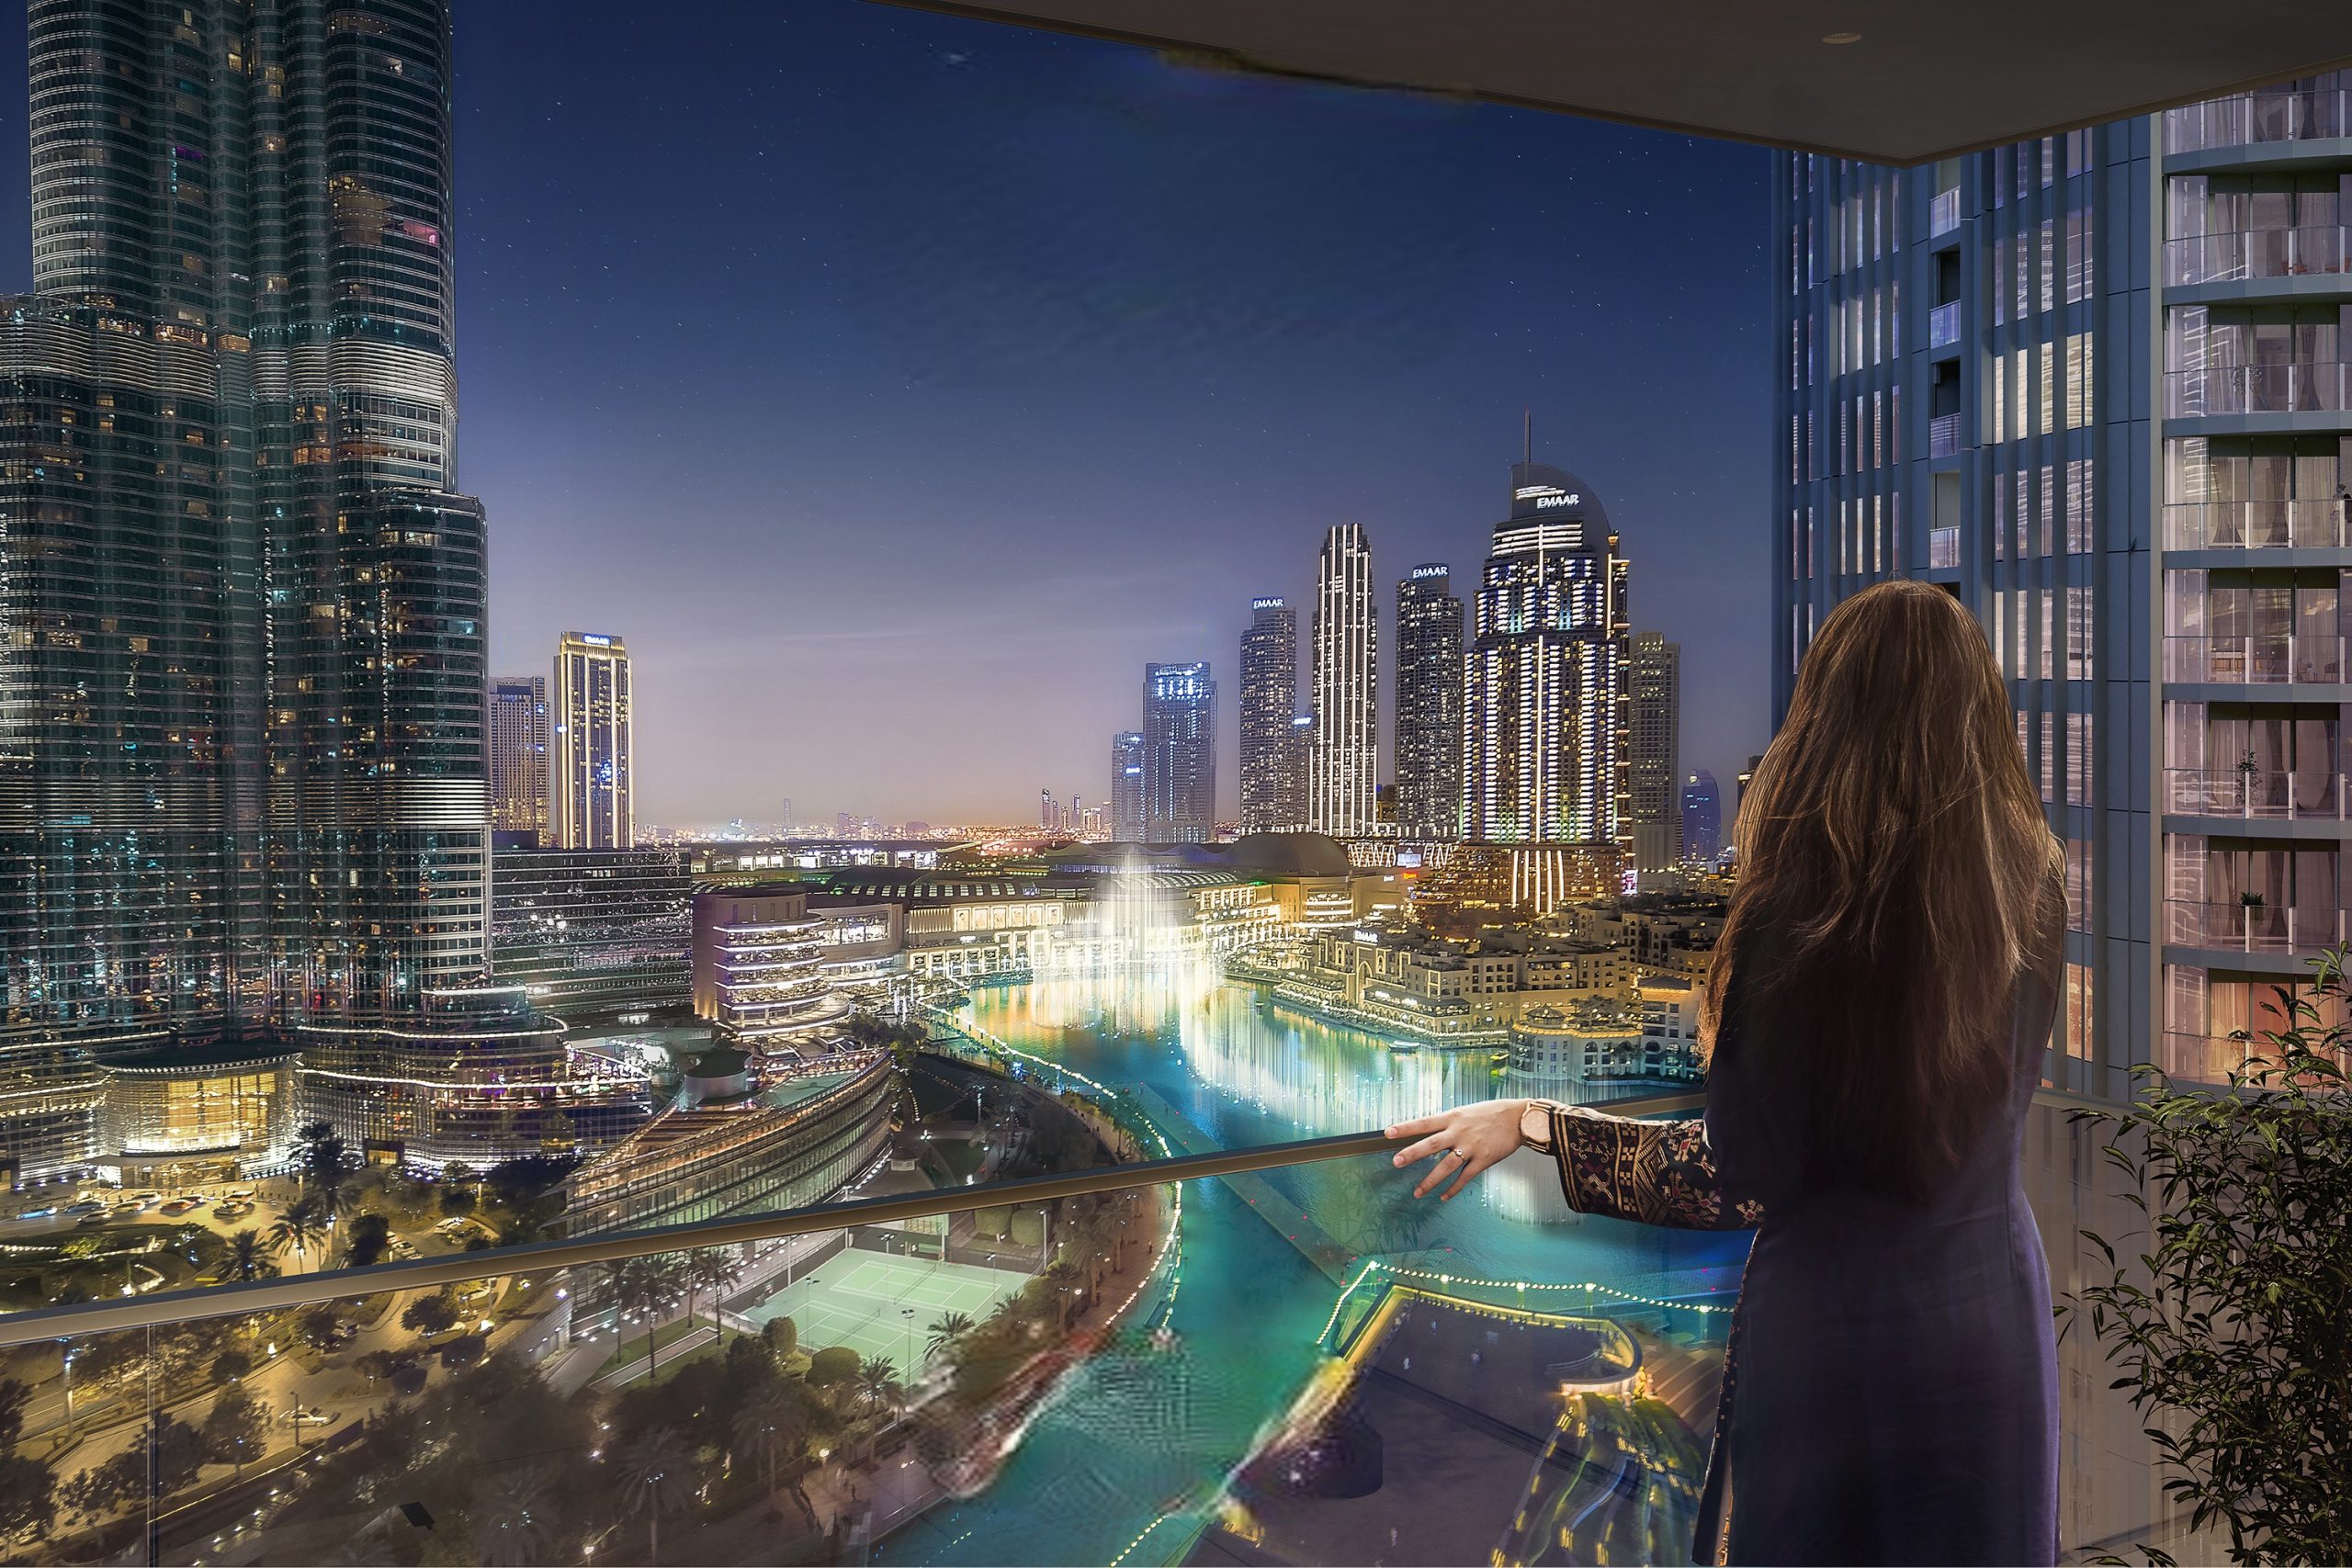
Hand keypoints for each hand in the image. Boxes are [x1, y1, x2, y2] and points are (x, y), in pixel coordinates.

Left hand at [1385, 1099, 1532, 1200]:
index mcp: (1452, 1117)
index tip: (1387, 1132)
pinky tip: (1444, 1197)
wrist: (1519, 1118)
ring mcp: (1471, 1147)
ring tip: (1417, 1192)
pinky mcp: (1483, 1160)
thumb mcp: (1466, 1112)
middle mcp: (1459, 1132)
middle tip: (1395, 1162)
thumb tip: (1432, 1132)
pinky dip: (1454, 1189)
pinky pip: (1465, 1177)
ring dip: (1430, 1180)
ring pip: (1446, 1166)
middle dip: (1411, 1154)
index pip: (1423, 1122)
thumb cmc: (1492, 1113)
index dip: (1405, 1128)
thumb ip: (1449, 1123)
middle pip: (1430, 1144)